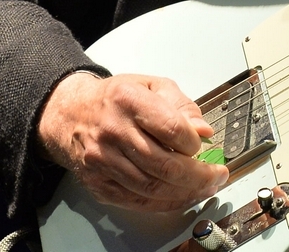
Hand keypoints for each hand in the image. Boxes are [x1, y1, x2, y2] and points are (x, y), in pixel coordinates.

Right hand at [37, 71, 229, 210]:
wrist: (71, 115)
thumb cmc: (115, 99)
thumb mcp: (151, 86)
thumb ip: (181, 106)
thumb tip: (204, 131)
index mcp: (128, 101)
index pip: (170, 128)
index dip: (194, 142)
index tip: (204, 145)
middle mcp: (113, 132)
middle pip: (163, 164)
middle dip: (199, 175)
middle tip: (217, 175)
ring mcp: (103, 161)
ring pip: (152, 187)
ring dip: (186, 192)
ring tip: (206, 188)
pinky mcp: (99, 184)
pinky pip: (137, 201)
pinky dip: (165, 203)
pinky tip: (182, 196)